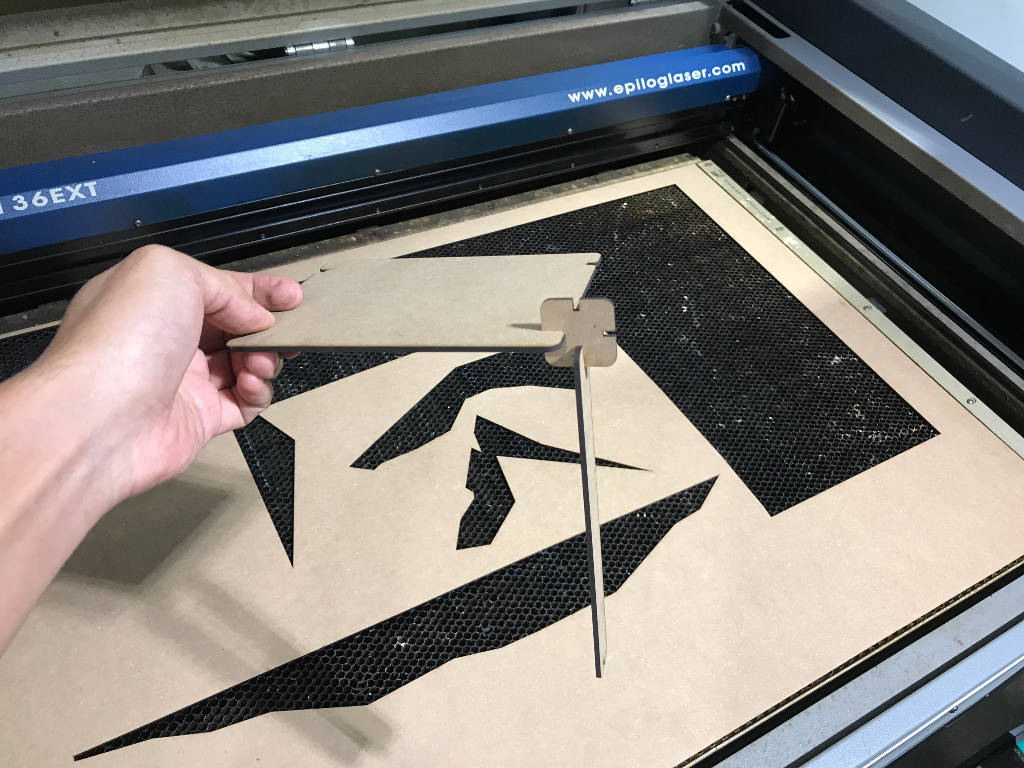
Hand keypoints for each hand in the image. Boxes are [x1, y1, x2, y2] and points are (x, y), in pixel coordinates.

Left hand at [39, 244, 302, 501]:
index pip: (216, 287)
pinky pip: (245, 402)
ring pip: (245, 363)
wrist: (100, 419)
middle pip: (235, 327)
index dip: (256, 289)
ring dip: (264, 358)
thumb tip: (253, 318)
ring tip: (259, 362)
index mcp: (153, 297)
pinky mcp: (200, 419)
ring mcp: (184, 380)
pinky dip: (257, 393)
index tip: (291, 295)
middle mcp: (167, 337)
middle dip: (268, 326)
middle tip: (291, 330)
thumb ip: (223, 285)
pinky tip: (251, 385)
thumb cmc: (123, 338)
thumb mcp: (171, 273)